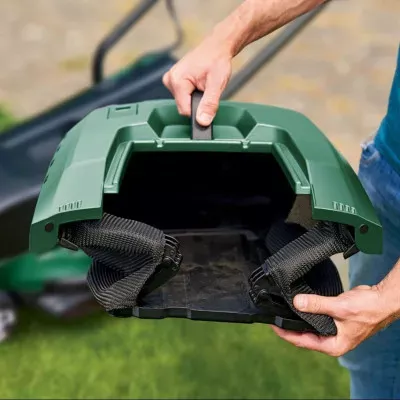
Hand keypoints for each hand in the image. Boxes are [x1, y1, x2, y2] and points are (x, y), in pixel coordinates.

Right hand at [162, 36, 232, 125]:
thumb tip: (203, 122)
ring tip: (204, 84)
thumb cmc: (217, 60)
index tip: (208, 101)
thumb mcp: (217, 84)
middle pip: (184, 107)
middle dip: (197, 103)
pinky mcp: (173, 81)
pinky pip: (183, 96)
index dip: (199, 110)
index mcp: (176, 81)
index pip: (185, 111)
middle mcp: (169, 80)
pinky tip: (199, 84)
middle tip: (207, 89)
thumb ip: (209, 104)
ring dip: (196, 98)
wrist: (217, 47)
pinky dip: (193, 94)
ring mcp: (170, 80)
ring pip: (184, 103)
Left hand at [271, 285, 395, 356]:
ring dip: (296, 319)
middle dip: (288, 327)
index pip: (302, 341)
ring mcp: (332, 331)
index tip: (272, 325)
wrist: (382, 300)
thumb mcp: (339, 307)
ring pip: (308, 326)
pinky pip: (315, 318)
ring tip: (281, 311)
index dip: (285, 333)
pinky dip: (306, 313)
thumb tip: (297, 303)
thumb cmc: (368, 309)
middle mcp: (331, 340)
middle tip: (273, 316)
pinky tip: (297, 306)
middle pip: (303, 336)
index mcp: (333, 345)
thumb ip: (317, 305)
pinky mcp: (333, 320)